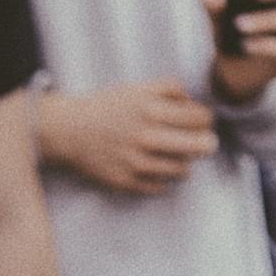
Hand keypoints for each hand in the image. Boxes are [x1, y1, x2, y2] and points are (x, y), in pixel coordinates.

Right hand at [39, 81, 216, 194]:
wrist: (69, 131)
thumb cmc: (107, 108)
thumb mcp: (138, 88)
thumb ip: (169, 89)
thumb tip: (194, 102)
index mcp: (151, 110)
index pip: (200, 118)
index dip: (205, 119)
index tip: (201, 121)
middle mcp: (146, 137)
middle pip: (200, 146)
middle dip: (206, 143)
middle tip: (201, 141)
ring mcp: (137, 163)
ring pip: (183, 169)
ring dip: (184, 161)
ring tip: (174, 153)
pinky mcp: (127, 182)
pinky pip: (161, 186)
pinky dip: (164, 178)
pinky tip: (155, 166)